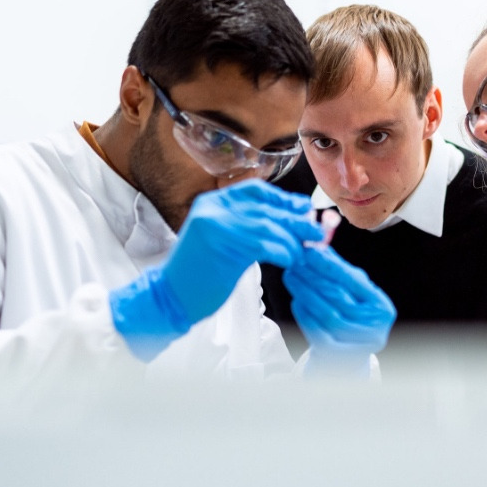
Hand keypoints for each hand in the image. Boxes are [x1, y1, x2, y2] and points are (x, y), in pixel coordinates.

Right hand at [111, 181, 321, 350]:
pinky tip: (290, 259)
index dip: (282, 199)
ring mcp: (215, 225)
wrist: (170, 297)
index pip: (254, 190)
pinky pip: (263, 243)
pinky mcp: (222, 246)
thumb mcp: (220, 240)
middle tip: (317, 230)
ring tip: (305, 250)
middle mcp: (212, 209)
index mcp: (211, 203)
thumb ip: (246, 227)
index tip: (303, 208)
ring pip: (267, 225)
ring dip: (292, 238)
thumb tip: (286, 220)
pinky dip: (282, 250)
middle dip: (295, 219)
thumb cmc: (198, 274)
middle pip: (265, 207)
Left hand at [283, 245, 394, 374]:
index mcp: (381, 307)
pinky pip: (317, 331)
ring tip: (291, 277)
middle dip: (314, 276)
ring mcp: (357, 344)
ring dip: (305, 292)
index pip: (354, 281)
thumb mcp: (352, 294)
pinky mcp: (338, 355)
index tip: (310, 250)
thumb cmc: (350, 318)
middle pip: (339, 297)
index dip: (330, 264)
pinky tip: (296, 300)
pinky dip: (304, 314)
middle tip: (294, 262)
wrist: (345, 359)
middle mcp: (374, 327)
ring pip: (327, 313)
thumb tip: (319, 245)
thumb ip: (339, 271)